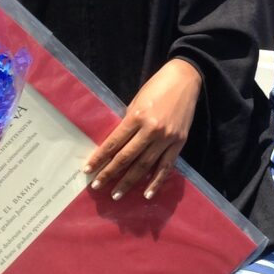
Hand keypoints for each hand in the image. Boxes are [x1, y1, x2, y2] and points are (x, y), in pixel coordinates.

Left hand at [83, 58, 201, 199]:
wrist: (185, 79)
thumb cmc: (156, 87)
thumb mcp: (137, 101)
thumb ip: (128, 122)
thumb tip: (117, 144)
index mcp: (137, 116)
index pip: (114, 142)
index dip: (100, 157)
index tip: (88, 169)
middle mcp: (151, 129)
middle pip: (127, 157)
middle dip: (110, 173)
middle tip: (97, 186)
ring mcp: (167, 138)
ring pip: (144, 166)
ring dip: (129, 182)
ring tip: (116, 194)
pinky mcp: (179, 142)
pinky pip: (166, 166)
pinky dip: (156, 182)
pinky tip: (147, 194)